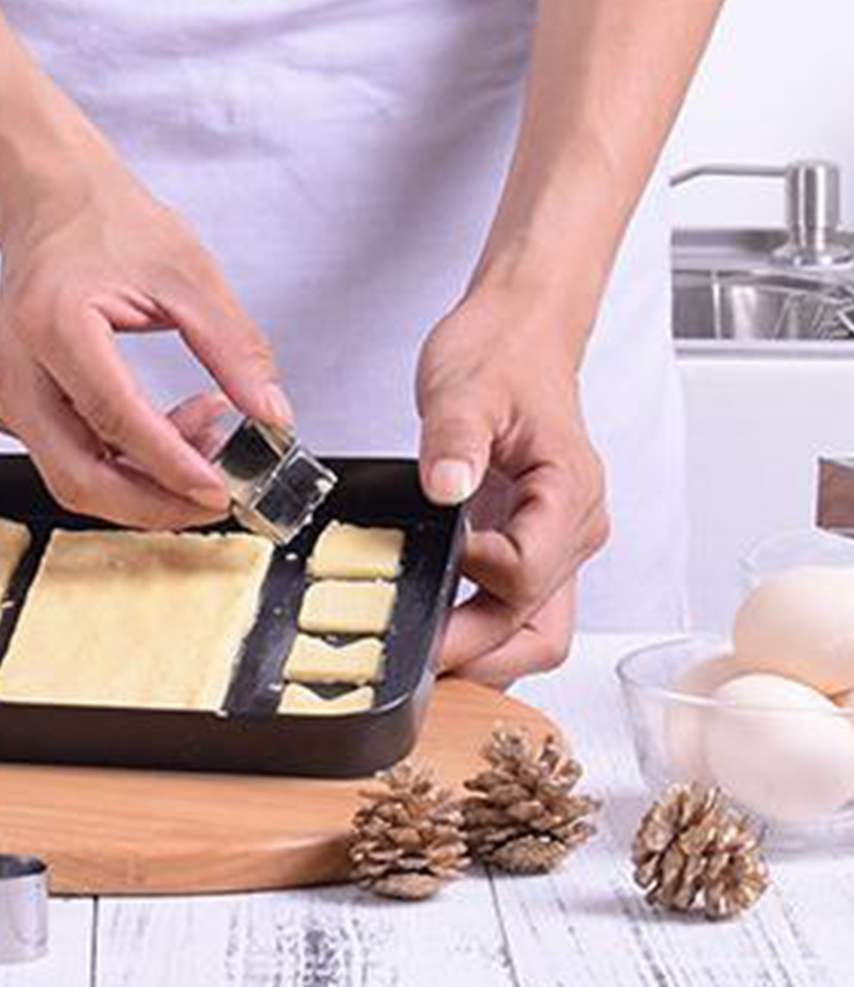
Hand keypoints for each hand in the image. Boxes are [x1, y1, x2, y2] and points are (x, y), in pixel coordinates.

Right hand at [0, 161, 292, 527]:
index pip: (115, 420)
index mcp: (55, 323)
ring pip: (68, 474)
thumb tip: (271, 413)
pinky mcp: (12, 401)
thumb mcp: (188, 275)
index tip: (220, 488)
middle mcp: (16, 364)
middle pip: (77, 474)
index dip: (171, 464)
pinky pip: (63, 455)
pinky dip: (116, 460)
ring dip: (139, 480)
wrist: (50, 202)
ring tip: (202, 438)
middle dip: (153, 502)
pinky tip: (163, 428)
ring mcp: (6, 387)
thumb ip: (234, 348)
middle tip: (215, 495)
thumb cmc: (107, 223)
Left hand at [416, 287, 608, 685]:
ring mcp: (557, 542)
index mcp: (569, 492)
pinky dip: (480, 629)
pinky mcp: (533, 544)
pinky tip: (433, 620)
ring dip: (482, 653)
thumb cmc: (501, 353)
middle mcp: (574, 528)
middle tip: (412, 651)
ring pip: (534, 633)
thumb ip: (455, 439)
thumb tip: (446, 489)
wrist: (518, 334)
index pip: (527, 574)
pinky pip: (517, 609)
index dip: (470, 577)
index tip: (426, 557)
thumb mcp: (464, 387)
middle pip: (540, 630)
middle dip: (478, 652)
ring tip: (419, 647)